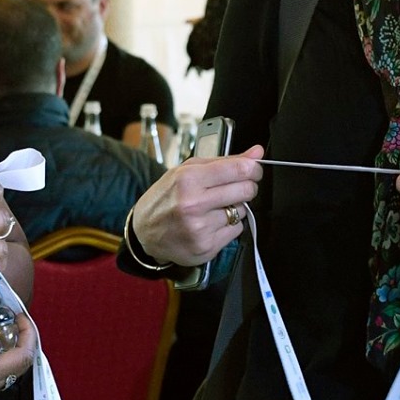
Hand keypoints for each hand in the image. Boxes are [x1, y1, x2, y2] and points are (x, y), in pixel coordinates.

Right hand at [129, 145, 264, 265]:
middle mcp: (194, 204)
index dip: (253, 169)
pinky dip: (229, 225)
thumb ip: (224, 161)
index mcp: (188, 179)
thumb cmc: (166, 198)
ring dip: (235, 208)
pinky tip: (212, 223)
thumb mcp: (187, 171)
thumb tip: (257, 153)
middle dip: (247, 187)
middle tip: (236, 188)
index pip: (239, 170)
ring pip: (242, 211)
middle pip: (246, 191)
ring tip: (214, 207)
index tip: (253, 170)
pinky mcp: (206, 247)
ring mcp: (200, 228)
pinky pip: (236, 230)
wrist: (143, 232)